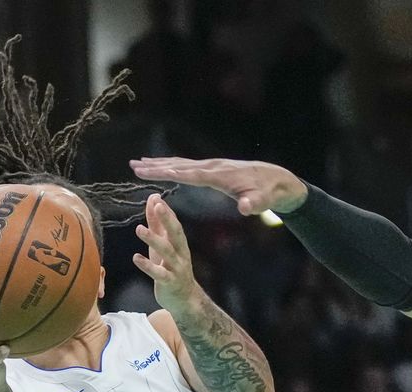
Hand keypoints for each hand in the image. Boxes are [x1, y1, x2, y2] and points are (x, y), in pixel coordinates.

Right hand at [129, 157, 307, 214]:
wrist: (278, 179)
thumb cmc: (269, 192)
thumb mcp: (264, 200)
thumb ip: (254, 203)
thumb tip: (246, 208)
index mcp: (219, 176)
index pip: (190, 174)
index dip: (169, 173)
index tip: (149, 171)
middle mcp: (212, 167)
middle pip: (179, 165)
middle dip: (156, 166)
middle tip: (133, 165)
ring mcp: (212, 166)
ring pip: (180, 163)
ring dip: (158, 163)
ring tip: (137, 163)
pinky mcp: (212, 168)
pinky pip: (186, 165)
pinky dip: (170, 164)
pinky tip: (160, 165)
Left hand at [133, 194, 197, 314]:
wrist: (184, 299)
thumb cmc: (171, 268)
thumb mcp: (163, 245)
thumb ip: (157, 224)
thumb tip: (153, 199)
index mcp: (179, 243)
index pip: (174, 224)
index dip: (167, 211)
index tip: (157, 198)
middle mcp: (181, 253)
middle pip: (175, 233)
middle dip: (167, 219)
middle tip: (158, 205)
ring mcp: (176, 268)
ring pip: (166, 252)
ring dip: (153, 240)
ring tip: (139, 229)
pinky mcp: (169, 282)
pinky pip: (159, 273)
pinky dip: (147, 266)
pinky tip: (135, 258)